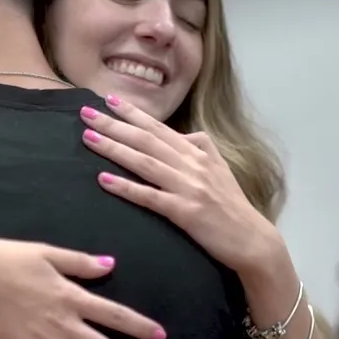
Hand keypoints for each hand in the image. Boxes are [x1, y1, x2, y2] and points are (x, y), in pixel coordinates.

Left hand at [79, 95, 273, 271]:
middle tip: (86, 112)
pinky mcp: (186, 212)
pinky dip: (126, 187)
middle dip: (114, 124)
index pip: (160, 128)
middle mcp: (192, 165)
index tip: (109, 99)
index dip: (133, 113)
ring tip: (89, 138)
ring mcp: (189, 188)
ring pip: (145, 163)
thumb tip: (183, 135)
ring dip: (114, 148)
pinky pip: (151, 197)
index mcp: (199, 153)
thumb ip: (200, 149)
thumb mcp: (220, 169)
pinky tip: (104, 180)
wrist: (253, 239)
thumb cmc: (233, 206)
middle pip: (146, 140)